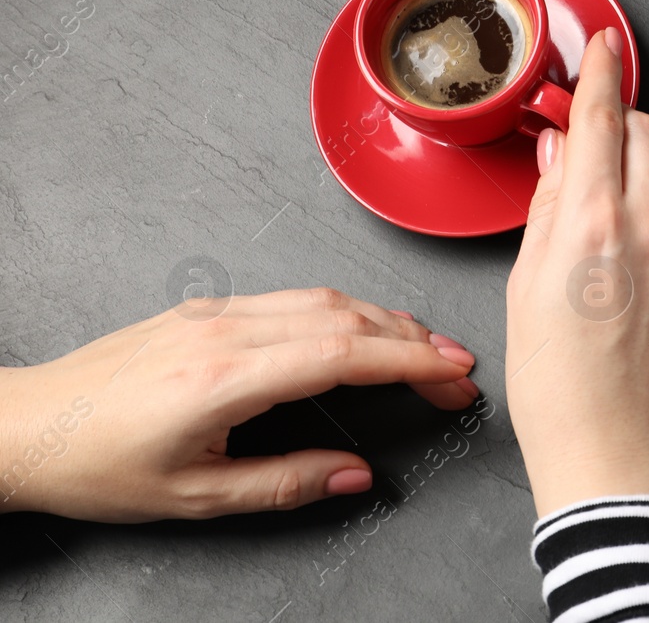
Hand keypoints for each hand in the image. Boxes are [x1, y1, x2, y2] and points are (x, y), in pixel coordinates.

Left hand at [0, 290, 478, 521]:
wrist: (24, 427)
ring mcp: (216, 310)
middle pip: (346, 316)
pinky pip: (296, 297)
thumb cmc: (95, 465)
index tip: (454, 375)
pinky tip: (364, 331)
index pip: (343, 353)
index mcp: (225, 376)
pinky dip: (347, 312)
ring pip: (325, 298)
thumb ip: (284, 483)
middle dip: (415, 340)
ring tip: (428, 350)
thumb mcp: (193, 498)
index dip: (411, 362)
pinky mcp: (208, 307)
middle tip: (459, 369)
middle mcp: (225, 329)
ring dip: (386, 321)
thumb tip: (354, 475)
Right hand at [505, 29, 648, 514]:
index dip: (601, 69)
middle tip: (600, 156)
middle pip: (648, 128)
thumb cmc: (557, 379)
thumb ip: (548, 202)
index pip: (600, 115)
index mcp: (589, 220)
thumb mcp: (524, 281)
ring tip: (641, 191)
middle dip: (622, 128)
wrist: (610, 442)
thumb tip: (558, 146)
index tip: (605, 45)